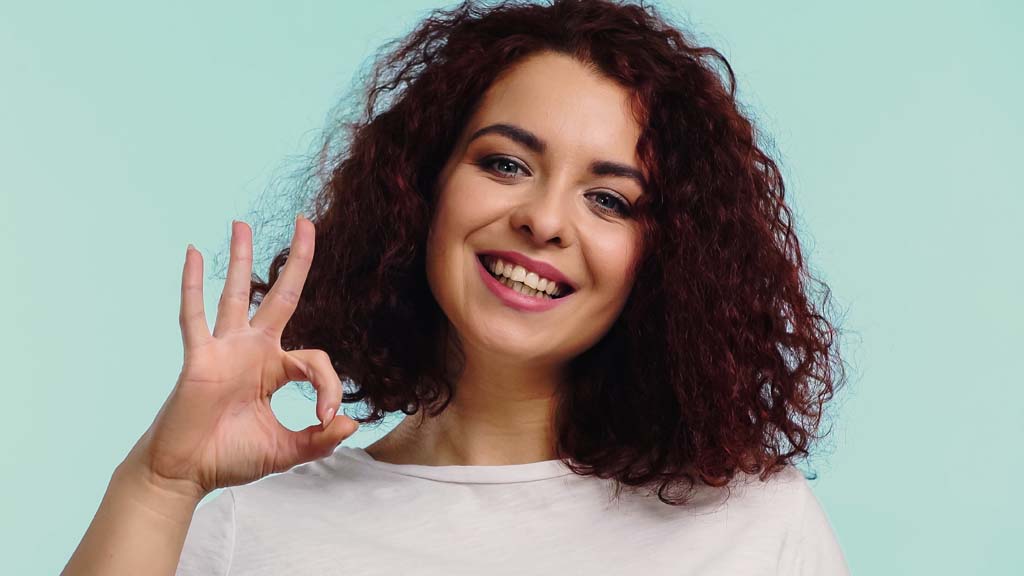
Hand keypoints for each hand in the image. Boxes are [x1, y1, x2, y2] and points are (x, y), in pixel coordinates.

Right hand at [123, 215, 357, 497]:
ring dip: (240, 258)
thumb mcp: (286, 450)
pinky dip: (192, 285)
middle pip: (282, 296)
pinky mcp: (199, 358)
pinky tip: (193, 252)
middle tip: (306, 222)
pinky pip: (194, 316)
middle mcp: (253, 351)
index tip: (327, 416)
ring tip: (241, 222)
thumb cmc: (231, 457)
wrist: (186, 473)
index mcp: (276, 369)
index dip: (330, 385)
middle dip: (297, 259)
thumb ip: (319, 440)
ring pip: (236, 294)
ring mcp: (225, 350)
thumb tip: (350, 424)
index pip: (315, 358)